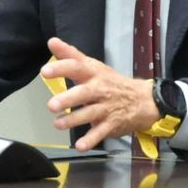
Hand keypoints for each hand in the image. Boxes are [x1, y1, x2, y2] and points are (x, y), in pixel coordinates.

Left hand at [42, 37, 160, 150]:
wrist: (143, 100)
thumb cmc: (110, 82)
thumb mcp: (92, 65)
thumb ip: (70, 55)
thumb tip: (52, 41)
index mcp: (93, 73)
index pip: (76, 67)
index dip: (61, 68)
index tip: (45, 71)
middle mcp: (99, 89)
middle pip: (83, 93)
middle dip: (68, 98)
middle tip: (51, 105)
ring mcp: (106, 108)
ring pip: (89, 114)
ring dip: (73, 120)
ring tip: (58, 124)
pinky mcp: (111, 124)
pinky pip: (100, 133)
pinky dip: (91, 140)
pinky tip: (80, 146)